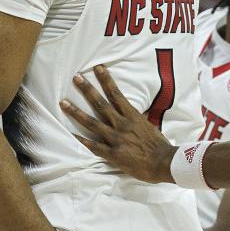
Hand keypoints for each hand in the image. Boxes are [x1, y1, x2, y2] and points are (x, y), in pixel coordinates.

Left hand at [60, 65, 175, 183]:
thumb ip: (136, 119)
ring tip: (64, 103)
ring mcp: (116, 139)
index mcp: (132, 116)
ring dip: (76, 112)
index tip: (98, 68)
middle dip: (87, 90)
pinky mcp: (113, 154)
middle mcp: (122, 124)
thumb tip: (130, 112)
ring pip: (92, 123)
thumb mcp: (149, 125)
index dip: (106, 80)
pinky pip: (94, 146)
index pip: (116, 94)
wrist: (164, 162)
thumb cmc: (159, 144)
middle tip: (76, 78)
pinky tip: (70, 134)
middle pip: (101, 104)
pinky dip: (82, 140)